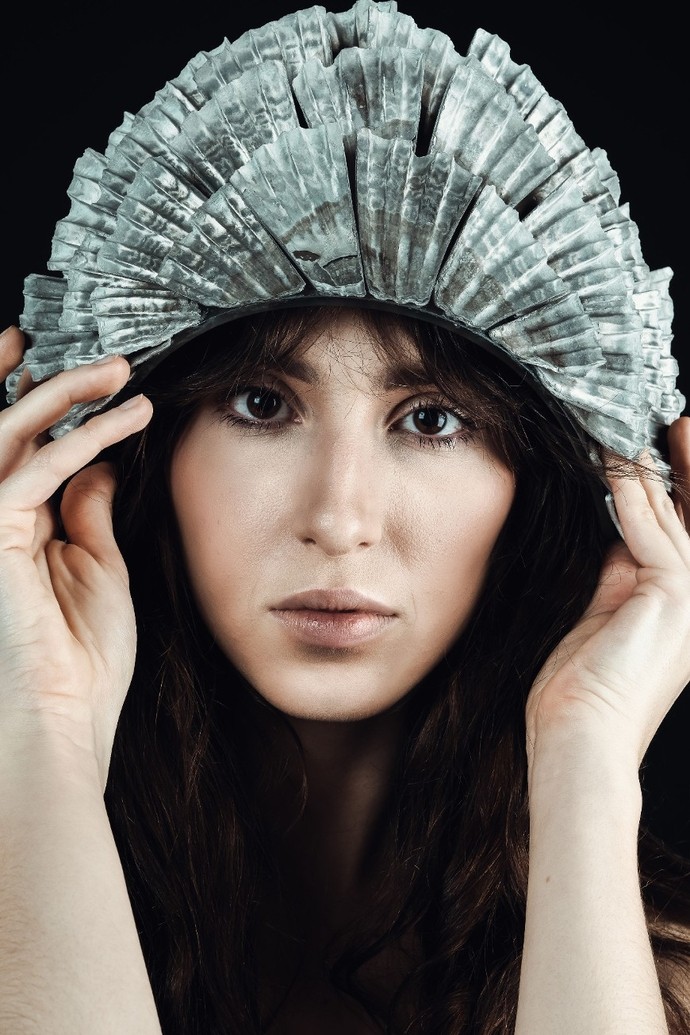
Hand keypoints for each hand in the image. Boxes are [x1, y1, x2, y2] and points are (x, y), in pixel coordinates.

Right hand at [0, 327, 152, 787]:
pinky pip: (39, 472)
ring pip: (13, 437)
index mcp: (17, 529)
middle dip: (41, 383)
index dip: (50, 409)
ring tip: (119, 370)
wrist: (65, 719)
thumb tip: (101, 465)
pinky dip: (87, 439)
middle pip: (5, 432)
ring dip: (66, 395)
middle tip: (100, 356)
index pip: (28, 452)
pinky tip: (129, 420)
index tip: (90, 379)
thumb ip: (91, 512)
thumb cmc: (84, 658)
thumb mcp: (100, 569)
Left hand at [525, 417, 689, 772]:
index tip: (662, 449)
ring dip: (649, 472)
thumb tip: (612, 534)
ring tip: (627, 433)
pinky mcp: (675, 594)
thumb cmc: (580, 687)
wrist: (579, 732)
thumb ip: (615, 572)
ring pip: (676, 515)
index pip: (685, 532)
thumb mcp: (601, 613)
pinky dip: (630, 494)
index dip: (676, 488)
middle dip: (684, 467)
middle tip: (673, 425)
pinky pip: (650, 529)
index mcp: (682, 609)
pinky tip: (613, 466)